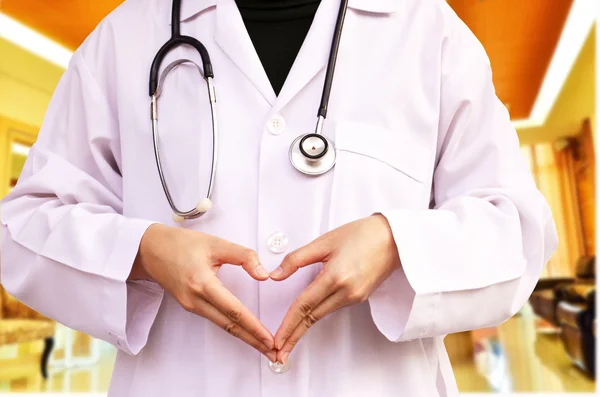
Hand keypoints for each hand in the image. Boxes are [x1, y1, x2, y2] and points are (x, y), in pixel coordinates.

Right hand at [132, 224, 276, 361]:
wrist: (150, 249)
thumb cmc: (181, 243)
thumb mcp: (216, 243)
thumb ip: (243, 256)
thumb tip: (264, 275)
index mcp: (202, 283)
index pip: (233, 310)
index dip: (253, 326)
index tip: (269, 338)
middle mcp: (195, 299)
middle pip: (229, 326)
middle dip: (253, 341)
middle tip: (273, 353)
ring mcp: (191, 305)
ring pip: (222, 325)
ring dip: (244, 337)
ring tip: (263, 347)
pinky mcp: (190, 306)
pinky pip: (215, 320)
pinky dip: (232, 328)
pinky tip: (244, 332)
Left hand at [270, 214, 400, 363]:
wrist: (395, 238)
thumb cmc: (362, 234)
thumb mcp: (324, 242)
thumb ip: (297, 259)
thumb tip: (275, 275)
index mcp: (335, 277)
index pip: (304, 306)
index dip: (288, 325)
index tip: (277, 340)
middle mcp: (346, 292)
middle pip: (312, 318)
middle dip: (293, 336)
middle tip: (278, 353)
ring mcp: (355, 297)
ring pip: (322, 314)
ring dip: (304, 328)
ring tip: (288, 339)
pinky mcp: (360, 297)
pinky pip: (332, 308)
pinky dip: (317, 316)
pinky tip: (306, 321)